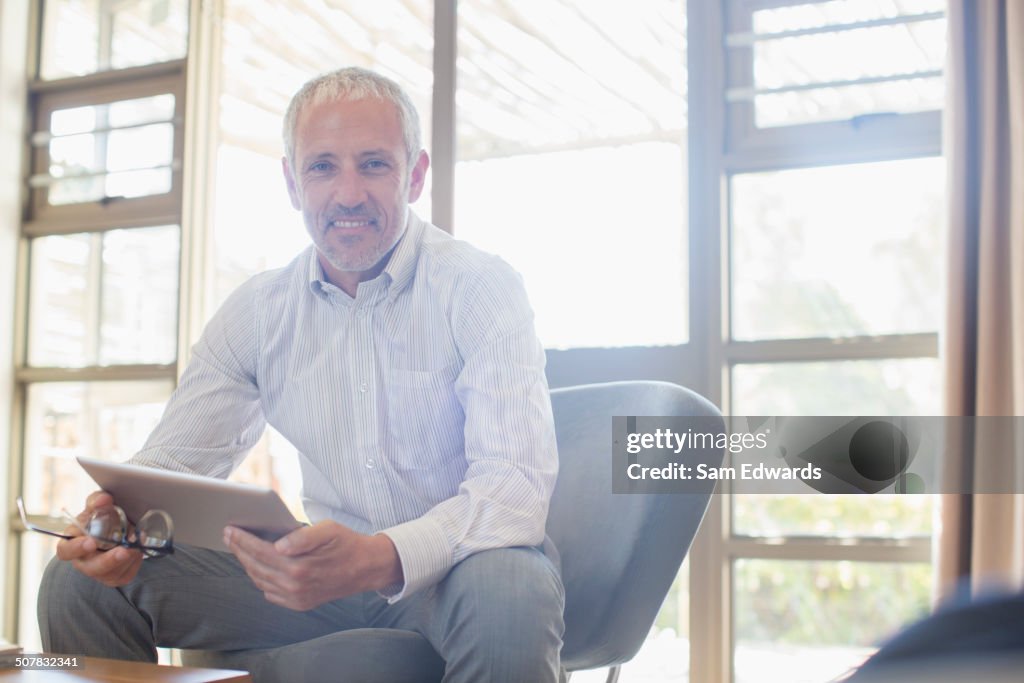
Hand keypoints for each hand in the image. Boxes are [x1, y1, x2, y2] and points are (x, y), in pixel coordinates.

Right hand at [55, 491, 143, 586]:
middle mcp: (83, 561)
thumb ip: (98, 501)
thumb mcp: (97, 506)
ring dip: (127, 559)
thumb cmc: (100, 518)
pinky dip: (135, 562)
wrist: (117, 530)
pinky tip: (138, 550)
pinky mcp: (116, 577)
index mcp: (72, 543)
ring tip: (137, 544)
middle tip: (123, 550)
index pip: (65, 551)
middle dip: (108, 560)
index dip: (76, 548)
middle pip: (92, 568)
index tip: (90, 542)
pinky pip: (126, 574)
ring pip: (111, 573)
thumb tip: (104, 499)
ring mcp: (99, 572)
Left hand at [223, 521, 402, 610]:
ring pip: (260, 580)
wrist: (366, 568)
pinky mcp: (299, 603)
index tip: (230, 530)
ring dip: (247, 564)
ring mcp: (296, 598)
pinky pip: (270, 592)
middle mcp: (294, 586)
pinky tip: (257, 566)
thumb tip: (278, 544)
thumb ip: (302, 536)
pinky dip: (259, 579)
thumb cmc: (346, 544)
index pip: (260, 552)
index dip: (242, 540)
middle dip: (239, 550)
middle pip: (256, 566)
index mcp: (299, 567)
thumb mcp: (328, 530)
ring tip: (239, 548)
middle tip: (228, 535)